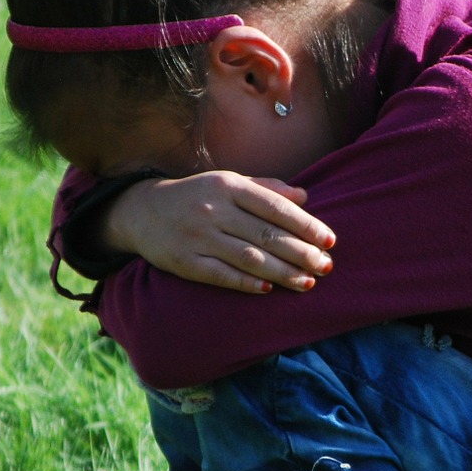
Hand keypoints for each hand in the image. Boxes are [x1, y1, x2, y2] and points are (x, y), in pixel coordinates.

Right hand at [103, 171, 335, 293]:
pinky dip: (247, 282)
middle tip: (326, 266)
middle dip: (301, 253)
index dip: (306, 225)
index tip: (330, 240)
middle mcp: (213, 209)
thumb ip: (266, 189)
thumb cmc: (197, 196)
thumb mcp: (228, 182)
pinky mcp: (184, 261)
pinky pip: (221, 274)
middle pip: (266, 234)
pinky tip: (270, 288)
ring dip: (283, 272)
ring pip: (249, 257)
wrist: (142, 211)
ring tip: (308, 281)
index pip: (275, 207)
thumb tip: (305, 197)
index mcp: (227, 185)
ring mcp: (197, 236)